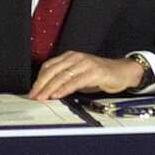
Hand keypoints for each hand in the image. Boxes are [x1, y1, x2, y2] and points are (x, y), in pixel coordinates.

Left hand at [28, 50, 144, 99]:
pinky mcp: (94, 71)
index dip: (39, 79)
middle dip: (41, 84)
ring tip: (42, 97)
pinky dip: (64, 89)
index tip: (32, 91)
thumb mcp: (78, 77)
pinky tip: (57, 95)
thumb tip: (47, 92)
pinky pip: (75, 81)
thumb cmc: (99, 76)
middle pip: (52, 70)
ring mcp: (85, 63)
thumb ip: (65, 81)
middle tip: (33, 96)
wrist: (122, 72)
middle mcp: (76, 57)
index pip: (48, 66)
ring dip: (50, 88)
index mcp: (69, 57)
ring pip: (62, 76)